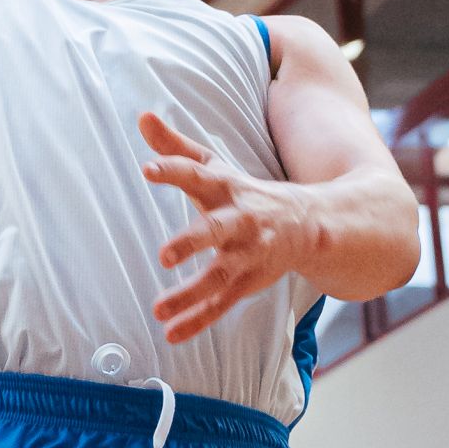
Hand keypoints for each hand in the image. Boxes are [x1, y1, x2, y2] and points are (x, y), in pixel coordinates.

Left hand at [140, 109, 318, 344]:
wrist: (307, 224)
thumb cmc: (243, 192)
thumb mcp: (213, 165)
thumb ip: (175, 146)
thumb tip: (141, 116)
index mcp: (225, 188)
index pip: (196, 175)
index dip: (172, 171)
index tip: (147, 169)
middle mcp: (238, 221)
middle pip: (215, 230)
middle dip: (192, 242)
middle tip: (164, 256)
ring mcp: (245, 255)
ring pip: (218, 276)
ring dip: (190, 294)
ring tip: (159, 309)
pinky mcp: (247, 282)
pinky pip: (221, 304)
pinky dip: (197, 320)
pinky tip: (171, 332)